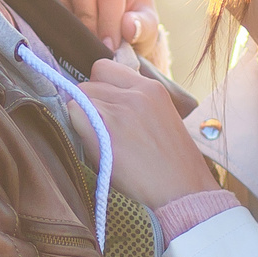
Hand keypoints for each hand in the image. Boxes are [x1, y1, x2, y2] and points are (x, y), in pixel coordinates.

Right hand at [23, 0, 169, 74]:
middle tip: (91, 44)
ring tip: (71, 34)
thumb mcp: (147, 28)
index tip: (109, 47)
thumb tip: (128, 27)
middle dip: (85, 16)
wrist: (110, 28)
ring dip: (59, 7)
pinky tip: (40, 16)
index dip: (109, 20)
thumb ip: (144, 27)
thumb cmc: (131, 24)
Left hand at [70, 60, 218, 209]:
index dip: (99, 86)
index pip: (106, 67)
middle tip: (101, 128)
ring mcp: (120, 108)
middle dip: (89, 103)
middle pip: (89, 82)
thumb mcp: (162, 119)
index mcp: (152, 88)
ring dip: (82, 117)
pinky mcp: (105, 128)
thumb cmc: (173, 165)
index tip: (103, 106)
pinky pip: (74, 113)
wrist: (183, 189)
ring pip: (79, 96)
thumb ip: (136, 104)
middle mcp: (135, 92)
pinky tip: (95, 146)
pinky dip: (78, 127)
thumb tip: (106, 102)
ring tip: (100, 140)